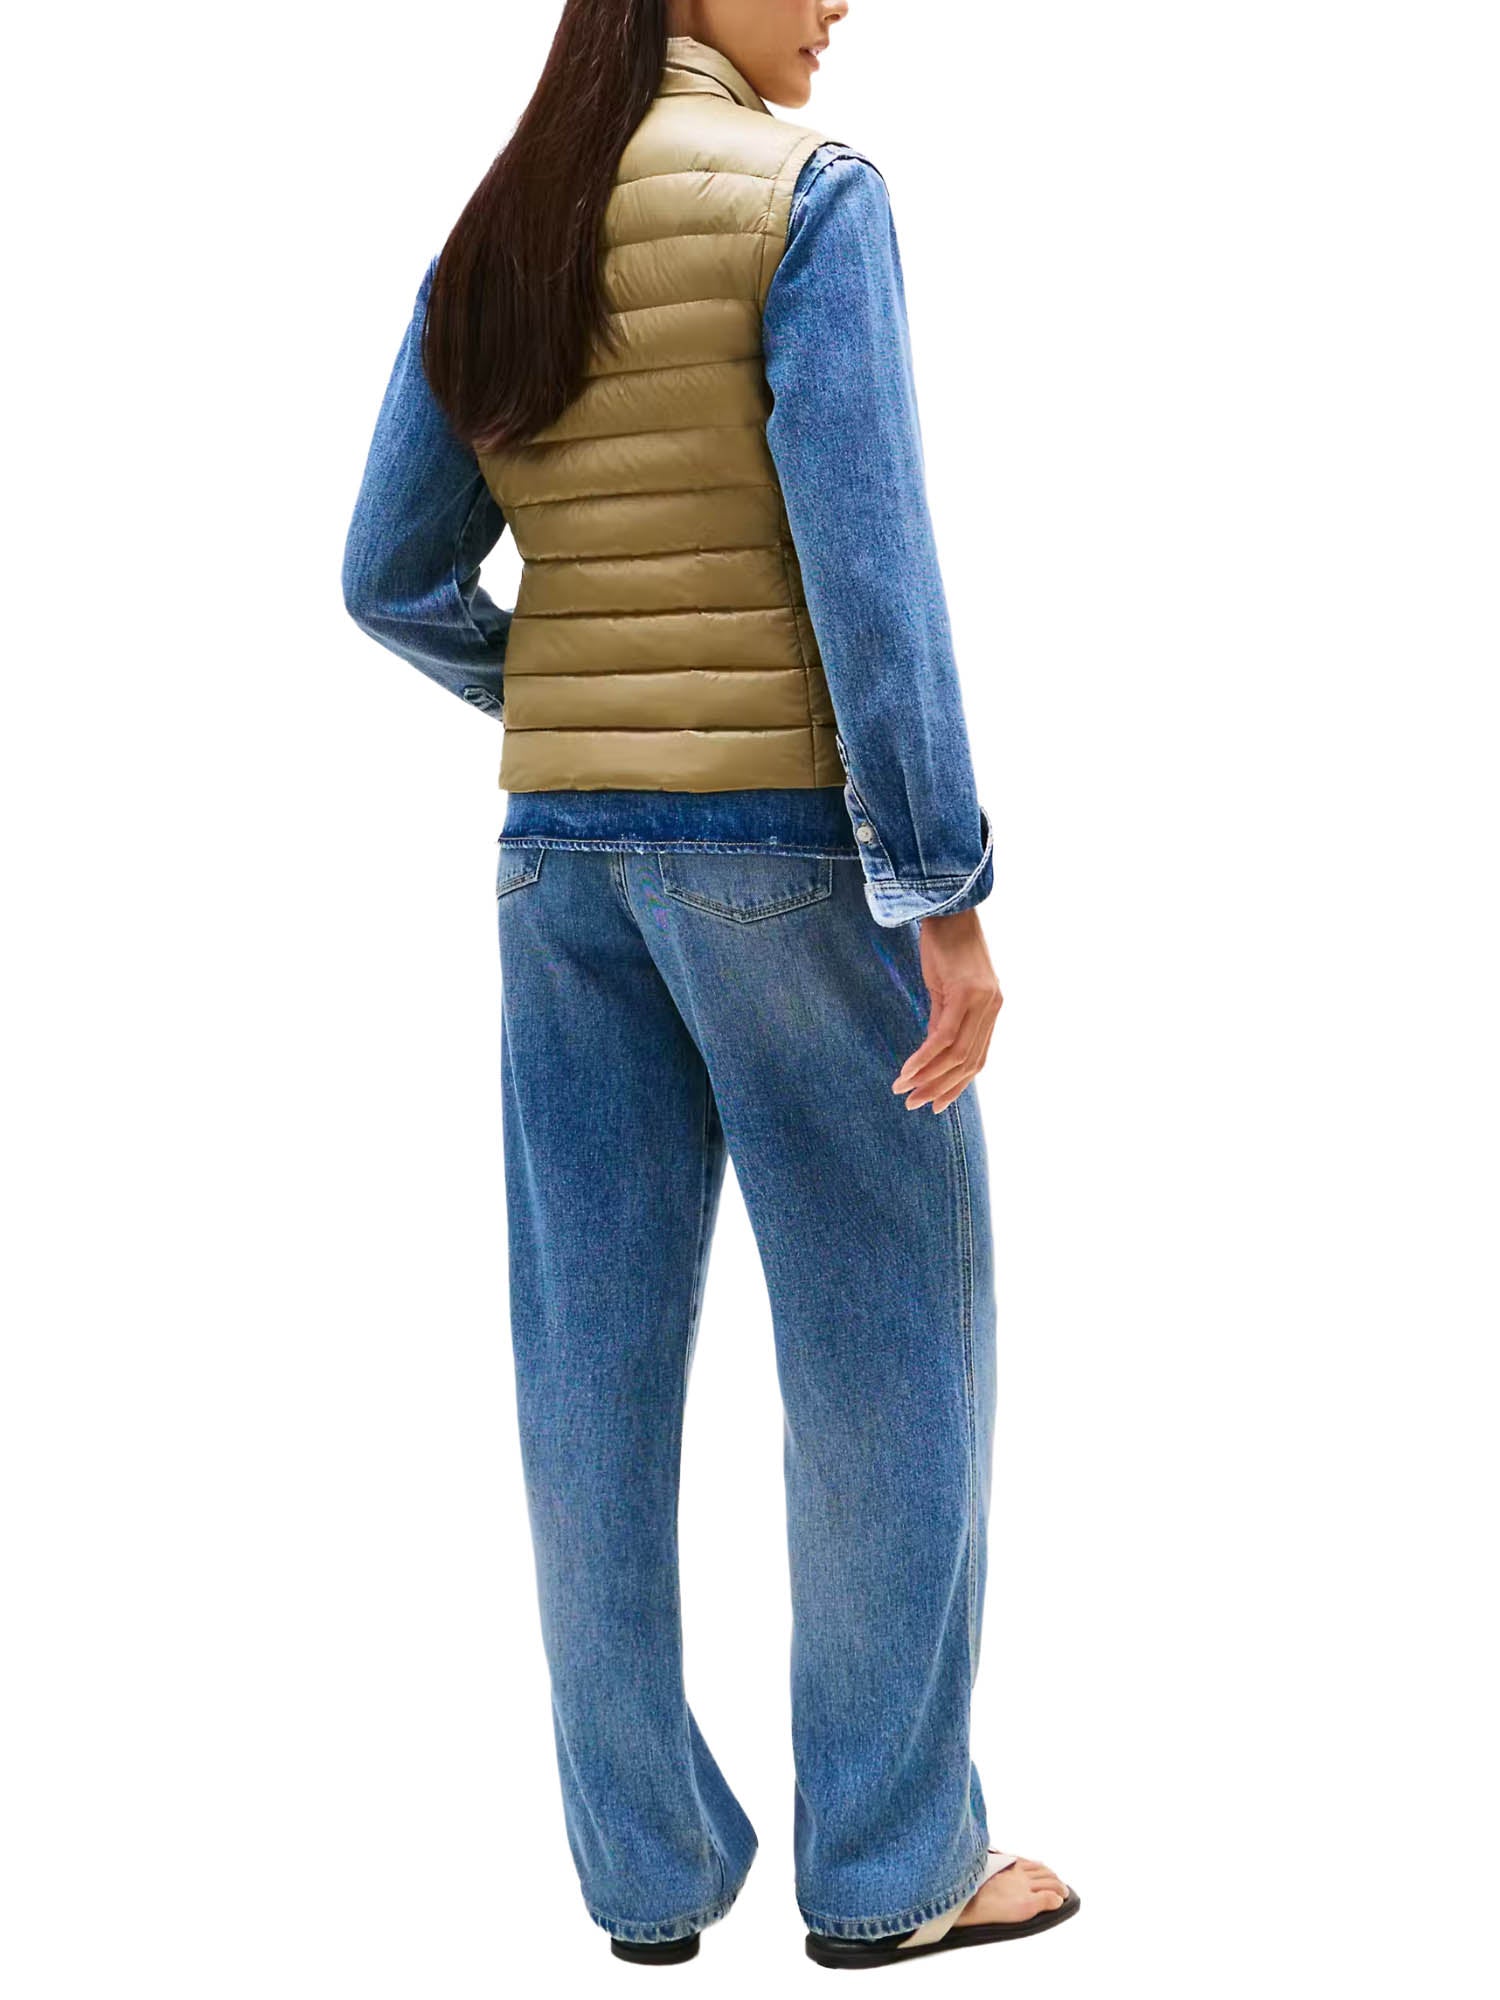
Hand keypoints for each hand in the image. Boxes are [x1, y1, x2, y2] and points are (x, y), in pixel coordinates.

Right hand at [892, 908, 1002, 1112]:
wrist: (947, 907)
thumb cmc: (945, 943)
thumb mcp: (944, 987)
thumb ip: (943, 1019)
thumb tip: (932, 1050)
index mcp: (991, 1009)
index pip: (978, 1059)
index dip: (957, 1085)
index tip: (935, 1103)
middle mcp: (992, 1008)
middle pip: (968, 1063)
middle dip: (940, 1088)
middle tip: (914, 1104)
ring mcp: (981, 1001)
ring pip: (956, 1054)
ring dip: (928, 1077)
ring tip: (904, 1091)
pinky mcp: (964, 993)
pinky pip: (943, 1036)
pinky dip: (924, 1057)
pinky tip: (907, 1070)